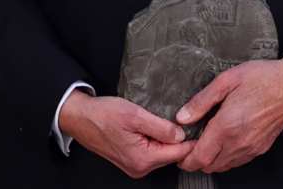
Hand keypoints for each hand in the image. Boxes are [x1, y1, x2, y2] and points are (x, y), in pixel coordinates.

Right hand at [58, 92, 191, 178]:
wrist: (80, 118)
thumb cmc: (103, 115)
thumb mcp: (134, 115)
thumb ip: (161, 127)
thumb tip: (181, 135)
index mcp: (143, 158)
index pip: (178, 153)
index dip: (192, 139)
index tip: (202, 126)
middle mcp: (140, 167)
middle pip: (172, 154)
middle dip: (180, 139)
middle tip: (187, 119)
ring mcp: (135, 166)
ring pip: (162, 153)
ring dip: (167, 139)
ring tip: (168, 120)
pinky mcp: (131, 160)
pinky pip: (152, 152)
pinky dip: (157, 140)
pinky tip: (155, 127)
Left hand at [175, 58, 282, 173]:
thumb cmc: (263, 78)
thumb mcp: (226, 80)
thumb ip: (202, 101)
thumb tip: (182, 117)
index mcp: (227, 126)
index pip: (200, 157)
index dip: (185, 159)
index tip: (179, 150)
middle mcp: (239, 142)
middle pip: (209, 166)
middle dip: (194, 160)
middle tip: (188, 145)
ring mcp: (251, 148)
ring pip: (223, 166)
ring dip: (210, 160)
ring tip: (204, 143)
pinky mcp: (260, 148)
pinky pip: (237, 162)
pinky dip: (225, 158)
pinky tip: (222, 142)